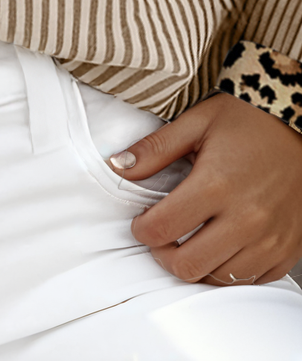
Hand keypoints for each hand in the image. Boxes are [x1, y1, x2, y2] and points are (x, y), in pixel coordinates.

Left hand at [106, 90, 301, 286]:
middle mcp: (245, 219)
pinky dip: (228, 270)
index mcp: (216, 184)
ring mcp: (269, 239)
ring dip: (195, 264)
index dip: (141, 229)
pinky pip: (249, 279)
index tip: (141, 222)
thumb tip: (117, 166)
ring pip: (216, 278)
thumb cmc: (248, 120)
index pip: (162, 229)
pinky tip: (219, 245)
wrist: (301, 126)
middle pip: (187, 265)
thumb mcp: (197, 122)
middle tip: (161, 236)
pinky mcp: (286, 251)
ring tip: (188, 240)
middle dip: (163, 254)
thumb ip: (155, 148)